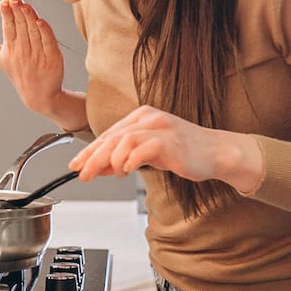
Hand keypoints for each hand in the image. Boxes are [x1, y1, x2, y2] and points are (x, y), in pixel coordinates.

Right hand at [0, 0, 65, 116]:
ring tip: (25, 6)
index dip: (6, 14)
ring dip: (29, 18)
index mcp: (10, 48)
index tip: (4, 2)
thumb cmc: (18, 72)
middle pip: (20, 27)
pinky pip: (48, 42)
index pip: (7, 27)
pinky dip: (45, 32)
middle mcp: (23, 50)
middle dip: (17, 12)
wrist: (39, 95)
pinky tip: (40, 21)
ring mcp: (38, 54)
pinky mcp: (52, 57)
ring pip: (33, 31)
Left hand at [68, 104, 262, 193]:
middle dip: (92, 158)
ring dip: (111, 161)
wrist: (215, 153)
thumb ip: (122, 158)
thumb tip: (96, 168)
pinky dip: (131, 160)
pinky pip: (143, 148)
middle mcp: (148, 118)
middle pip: (111, 137)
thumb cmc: (183, 152)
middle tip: (82, 174)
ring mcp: (160, 127)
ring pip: (123, 141)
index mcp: (141, 116)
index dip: (88, 151)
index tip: (75, 165)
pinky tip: (127, 170)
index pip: (107, 134)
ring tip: (110, 174)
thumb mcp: (147, 155)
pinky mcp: (170, 140)